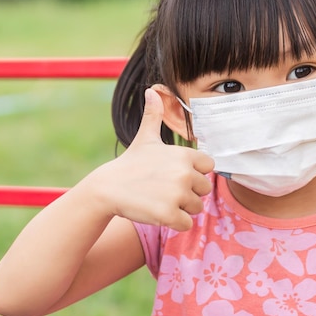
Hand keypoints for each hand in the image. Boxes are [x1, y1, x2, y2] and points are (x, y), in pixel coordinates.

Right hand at [86, 88, 213, 230]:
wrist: (107, 189)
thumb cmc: (130, 164)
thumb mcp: (145, 138)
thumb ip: (154, 116)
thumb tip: (151, 90)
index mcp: (184, 155)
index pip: (209, 168)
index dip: (194, 173)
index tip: (174, 174)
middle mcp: (184, 173)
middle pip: (203, 190)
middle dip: (187, 193)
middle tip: (163, 189)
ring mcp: (177, 194)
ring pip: (196, 208)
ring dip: (180, 208)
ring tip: (159, 199)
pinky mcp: (169, 214)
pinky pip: (186, 224)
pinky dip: (174, 223)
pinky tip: (157, 212)